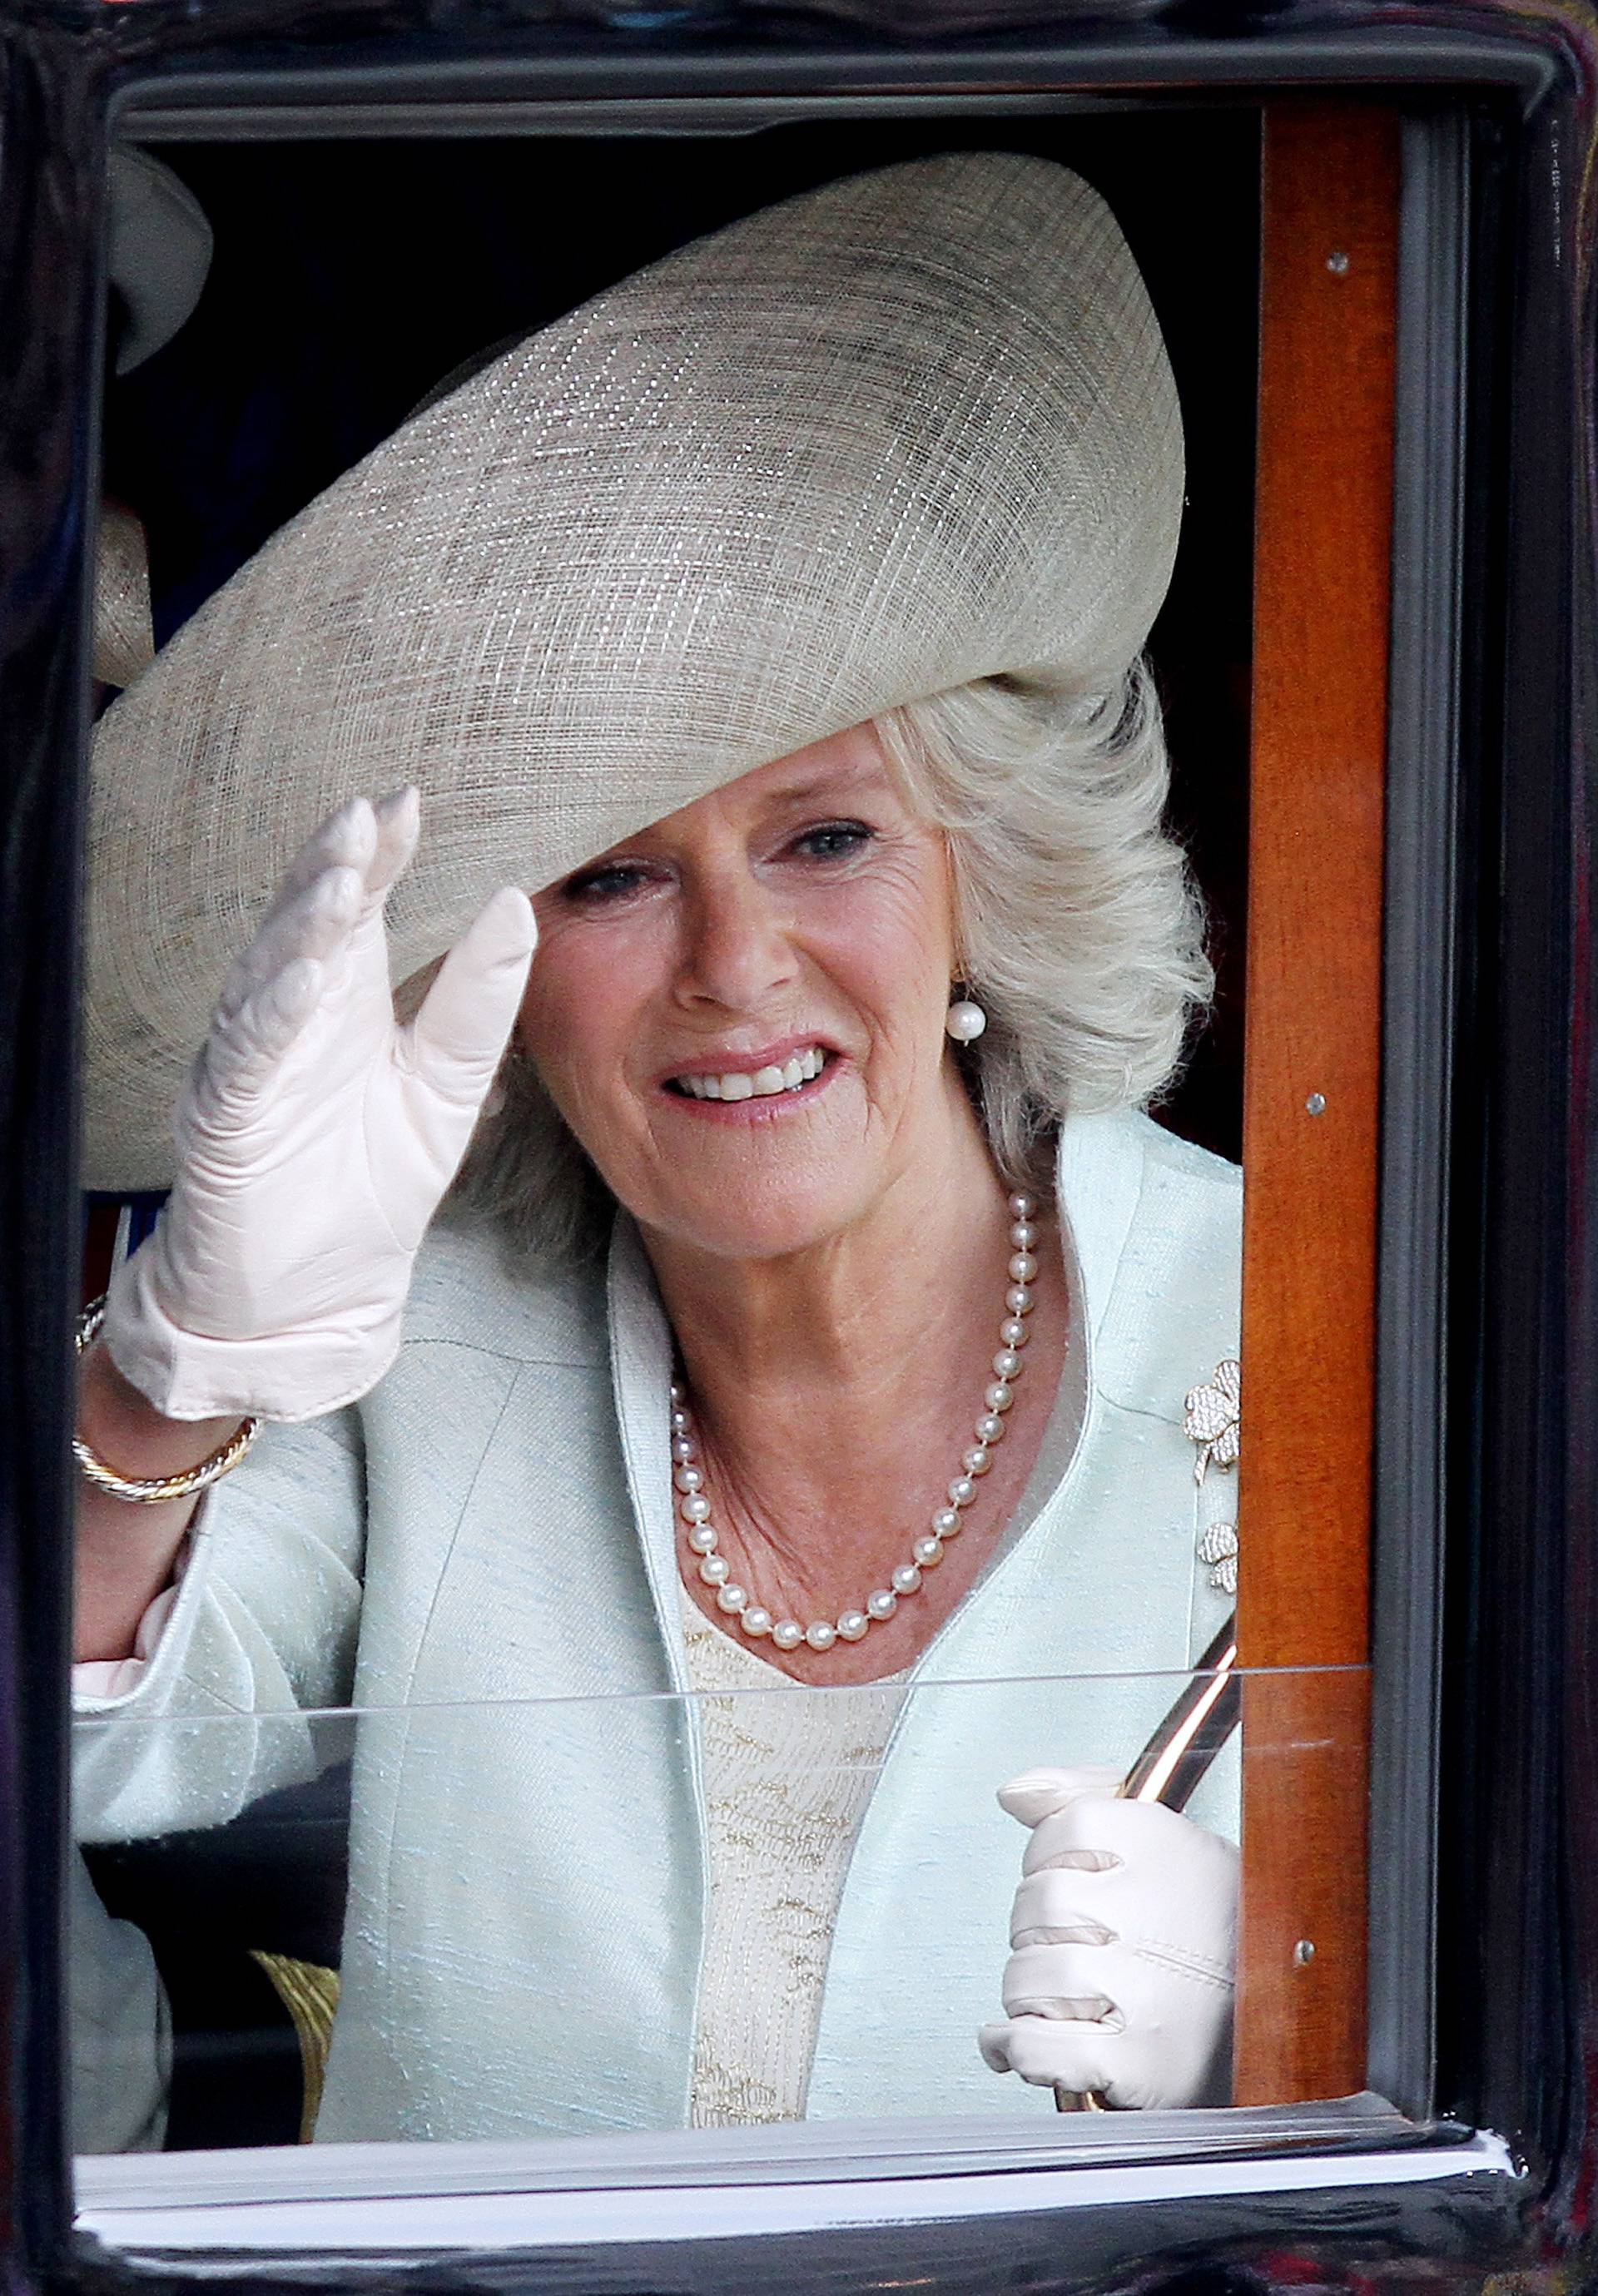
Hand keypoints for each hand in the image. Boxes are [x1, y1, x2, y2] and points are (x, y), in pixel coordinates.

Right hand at [103, 790, 535, 1421]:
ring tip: (343, 874)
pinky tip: (304, 975)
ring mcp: (254, 1065)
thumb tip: (518, 906)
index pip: (362, 913)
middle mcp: (292, 1022)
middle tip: (370, 810)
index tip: (413, 800)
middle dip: (336, 865)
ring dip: (305, 923)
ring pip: (271, 974)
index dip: (383, 857)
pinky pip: (248, 1056)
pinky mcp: (227, 1118)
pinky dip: (273, 1014)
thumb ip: (475, 1007)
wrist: (311, 1299)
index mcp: (345, 1008)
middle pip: (310, 925)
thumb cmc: (366, 1191)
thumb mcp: (444, 1092)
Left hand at [978, 1766, 1236, 2109]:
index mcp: (1168, 1848)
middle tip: (1070, 1947)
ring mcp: (1148, 1990)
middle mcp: (1158, 1912)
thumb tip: (1015, 1793)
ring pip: (1028, 1975)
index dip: (1050, 1856)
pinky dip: (1021, 2049)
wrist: (1280, 2030)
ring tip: (1065, 1999)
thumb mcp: (1167, 1845)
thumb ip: (1085, 1801)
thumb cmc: (1214, 1934)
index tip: (1066, 1879)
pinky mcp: (1139, 2062)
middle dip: (1037, 1930)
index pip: (1065, 1827)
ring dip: (1029, 1994)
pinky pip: (1037, 2046)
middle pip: (1039, 1904)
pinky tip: (1031, 2044)